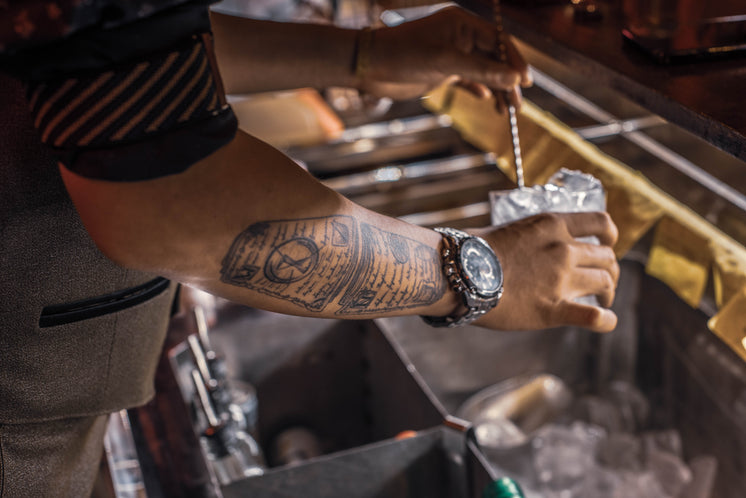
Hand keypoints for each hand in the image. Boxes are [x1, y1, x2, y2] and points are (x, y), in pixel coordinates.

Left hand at [360, 6, 531, 107]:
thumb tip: (514, 79)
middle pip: (493, 58)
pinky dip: (479, 89)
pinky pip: (468, 79)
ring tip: (504, 110)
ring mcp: (451, 54)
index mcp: (463, 24)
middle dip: (507, 81)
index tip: (525, 82)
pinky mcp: (441, 70)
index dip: (514, 61)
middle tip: (517, 105)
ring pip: (482, 71)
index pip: (498, 41)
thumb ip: (481, 70)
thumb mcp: (446, 62)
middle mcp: (460, 36)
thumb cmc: (404, 55)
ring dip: (495, 89)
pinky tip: (487, 101)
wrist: (369, 66)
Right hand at [472, 212, 619, 331]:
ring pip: (605, 282)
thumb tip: (534, 245)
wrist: (460, 273)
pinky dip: (605, 320)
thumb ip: (534, 236)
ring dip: (608, 292)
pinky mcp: (554, 309)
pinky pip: (594, 317)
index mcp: (552, 225)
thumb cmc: (474, 251)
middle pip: (606, 257)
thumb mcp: (512, 228)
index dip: (609, 235)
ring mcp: (561, 279)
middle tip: (602, 280)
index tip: (607, 244)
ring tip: (602, 299)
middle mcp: (563, 249)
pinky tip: (604, 321)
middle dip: (608, 269)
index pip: (601, 222)